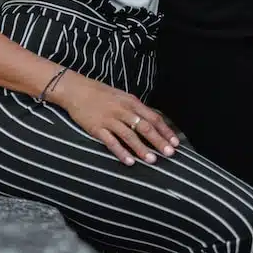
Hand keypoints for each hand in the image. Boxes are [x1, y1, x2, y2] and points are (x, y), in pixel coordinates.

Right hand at [56, 72, 179, 165]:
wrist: (76, 90)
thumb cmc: (101, 94)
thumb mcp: (122, 97)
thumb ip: (136, 109)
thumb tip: (153, 123)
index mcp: (131, 102)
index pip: (153, 117)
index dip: (165, 131)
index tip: (176, 142)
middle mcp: (122, 111)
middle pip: (145, 127)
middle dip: (159, 141)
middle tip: (170, 154)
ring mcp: (109, 120)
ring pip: (129, 136)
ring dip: (142, 149)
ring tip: (153, 161)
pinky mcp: (97, 129)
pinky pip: (111, 142)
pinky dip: (121, 152)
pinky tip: (130, 162)